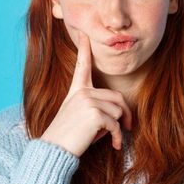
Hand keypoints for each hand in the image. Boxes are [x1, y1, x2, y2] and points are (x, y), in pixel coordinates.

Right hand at [39, 31, 132, 156]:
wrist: (55, 149)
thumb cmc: (68, 136)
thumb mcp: (78, 116)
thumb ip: (94, 107)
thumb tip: (119, 113)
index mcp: (76, 91)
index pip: (82, 66)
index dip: (85, 49)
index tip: (85, 34)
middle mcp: (82, 92)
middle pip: (116, 97)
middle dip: (125, 114)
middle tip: (128, 127)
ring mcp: (88, 101)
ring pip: (118, 111)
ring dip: (118, 128)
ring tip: (109, 138)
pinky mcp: (94, 114)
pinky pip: (116, 124)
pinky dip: (118, 137)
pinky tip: (115, 145)